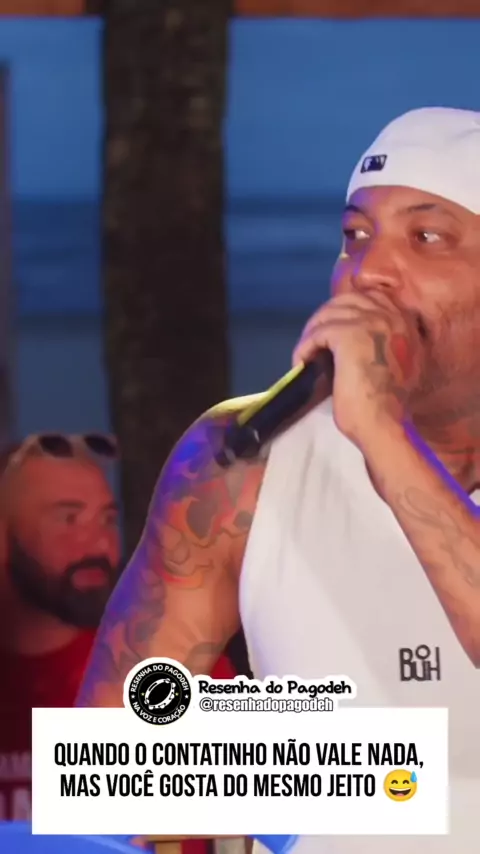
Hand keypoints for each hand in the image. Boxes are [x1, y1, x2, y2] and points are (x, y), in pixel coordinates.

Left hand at [292, 291, 422, 448]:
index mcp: (405, 322)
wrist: (383, 423)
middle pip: (346, 300)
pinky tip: (301, 363)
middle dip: (325, 318)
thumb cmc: (387, 405)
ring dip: (312, 334)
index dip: (346, 310)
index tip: (331, 331)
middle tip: (313, 342)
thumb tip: (350, 337)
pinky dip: (304, 347)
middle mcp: (391, 316)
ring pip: (328, 315)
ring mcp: (370, 322)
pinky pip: (317, 333)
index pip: (370, 297)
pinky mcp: (348, 335)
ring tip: (306, 354)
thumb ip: (382, 343)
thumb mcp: (394, 364)